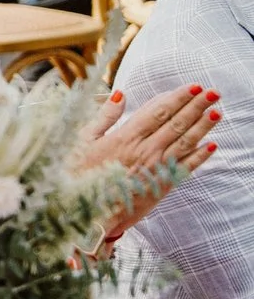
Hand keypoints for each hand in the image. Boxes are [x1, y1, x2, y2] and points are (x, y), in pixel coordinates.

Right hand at [78, 83, 220, 244]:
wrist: (86, 211)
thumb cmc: (80, 174)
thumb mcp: (83, 141)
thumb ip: (104, 117)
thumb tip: (120, 94)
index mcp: (126, 137)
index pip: (158, 111)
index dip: (177, 97)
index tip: (193, 86)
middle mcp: (146, 150)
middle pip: (177, 123)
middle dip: (197, 106)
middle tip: (213, 92)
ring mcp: (157, 168)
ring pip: (186, 142)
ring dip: (203, 126)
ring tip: (217, 112)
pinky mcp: (162, 184)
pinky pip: (186, 167)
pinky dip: (200, 156)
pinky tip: (212, 145)